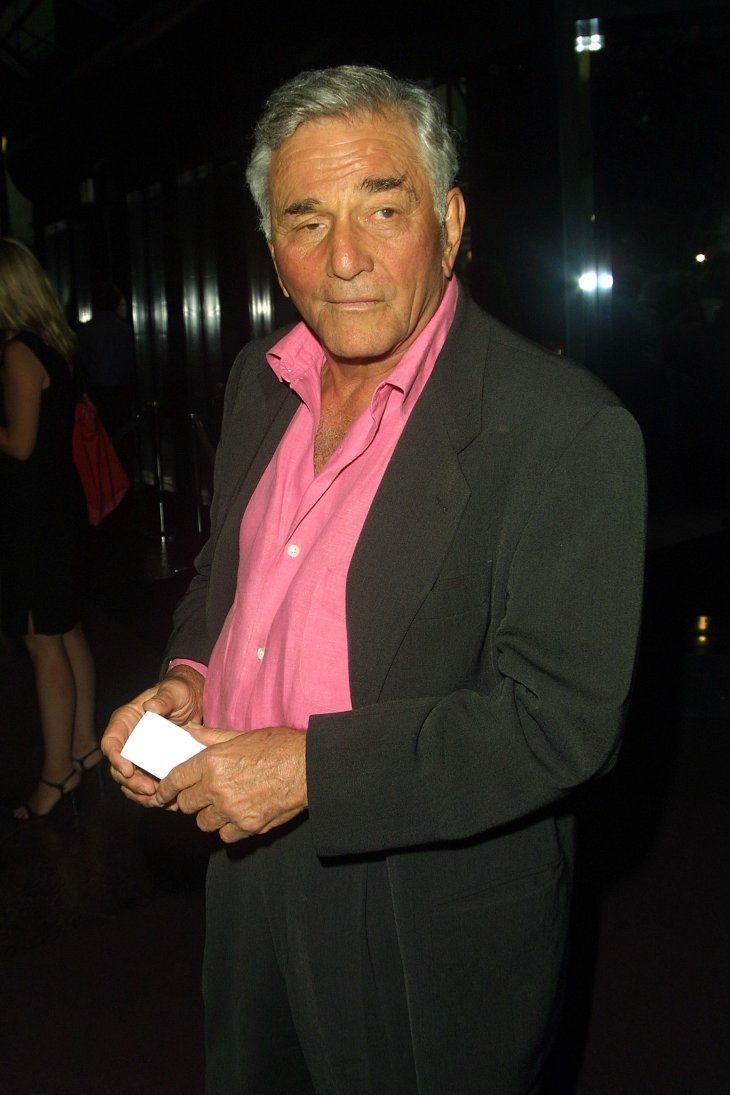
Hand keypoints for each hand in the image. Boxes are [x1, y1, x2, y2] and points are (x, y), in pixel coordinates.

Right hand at [101, 665, 204, 804]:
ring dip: (141, 794)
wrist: (194, 701)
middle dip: (131, 782)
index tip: (128, 770)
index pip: (111, 742)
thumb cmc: (179, 691)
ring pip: (130, 781)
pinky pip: (146, 783)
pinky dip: (154, 795)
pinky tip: (168, 800)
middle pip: (118, 767)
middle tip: (149, 790)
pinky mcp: (152, 765)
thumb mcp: (174, 692)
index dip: (115, 758)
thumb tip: (150, 708)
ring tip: (159, 800)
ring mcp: (140, 754)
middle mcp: (128, 740)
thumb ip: (163, 699)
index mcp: (125, 721)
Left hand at [155, 725, 307, 842]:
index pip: (175, 780)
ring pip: (203, 822)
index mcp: (212, 762)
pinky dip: (229, 828)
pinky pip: (225, 835)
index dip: (165, 788)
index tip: (163, 793)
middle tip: (201, 795)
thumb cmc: (280, 746)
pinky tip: (239, 815)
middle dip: (191, 800)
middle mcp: (216, 788)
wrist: (309, 767)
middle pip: (186, 804)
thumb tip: (191, 731)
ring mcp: (231, 810)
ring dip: (209, 815)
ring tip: (222, 805)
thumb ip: (212, 737)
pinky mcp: (247, 826)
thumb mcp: (242, 735)